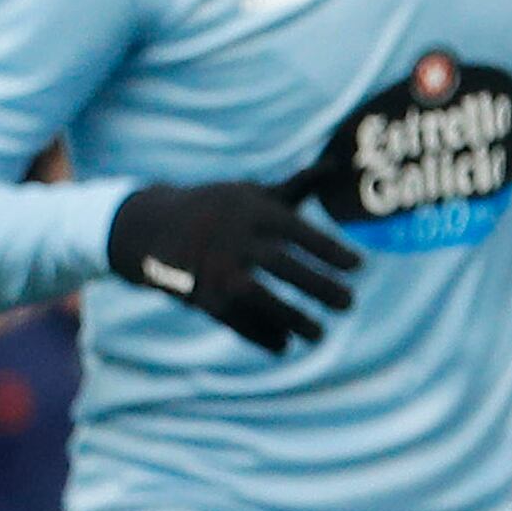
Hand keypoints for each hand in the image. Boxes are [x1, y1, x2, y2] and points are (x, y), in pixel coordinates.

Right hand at [106, 180, 358, 352]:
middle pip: (283, 266)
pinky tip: (284, 344)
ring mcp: (213, 268)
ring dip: (292, 319)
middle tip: (349, 304)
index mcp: (251, 211)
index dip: (331, 251)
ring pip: (259, 297)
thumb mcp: (251, 194)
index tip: (360, 267)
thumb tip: (336, 165)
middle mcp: (233, 238)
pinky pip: (234, 320)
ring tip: (319, 335)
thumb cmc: (217, 209)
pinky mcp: (198, 295)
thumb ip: (296, 187)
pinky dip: (259, 335)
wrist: (151, 227)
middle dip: (320, 287)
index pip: (299, 232)